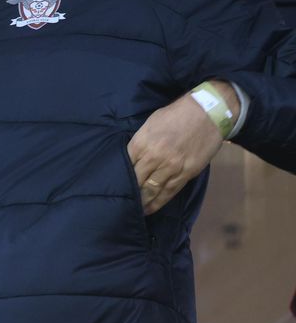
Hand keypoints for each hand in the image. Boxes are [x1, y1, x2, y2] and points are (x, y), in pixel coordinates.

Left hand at [128, 81, 238, 214]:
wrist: (207, 112)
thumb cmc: (176, 114)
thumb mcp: (150, 124)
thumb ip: (140, 142)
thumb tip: (132, 157)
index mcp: (141, 142)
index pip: (126, 165)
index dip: (120, 178)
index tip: (114, 187)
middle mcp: (154, 157)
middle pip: (136, 180)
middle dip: (129, 193)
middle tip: (121, 204)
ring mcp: (171, 166)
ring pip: (152, 190)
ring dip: (143, 202)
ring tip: (135, 211)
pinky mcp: (186, 173)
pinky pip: (170, 191)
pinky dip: (159, 202)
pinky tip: (151, 208)